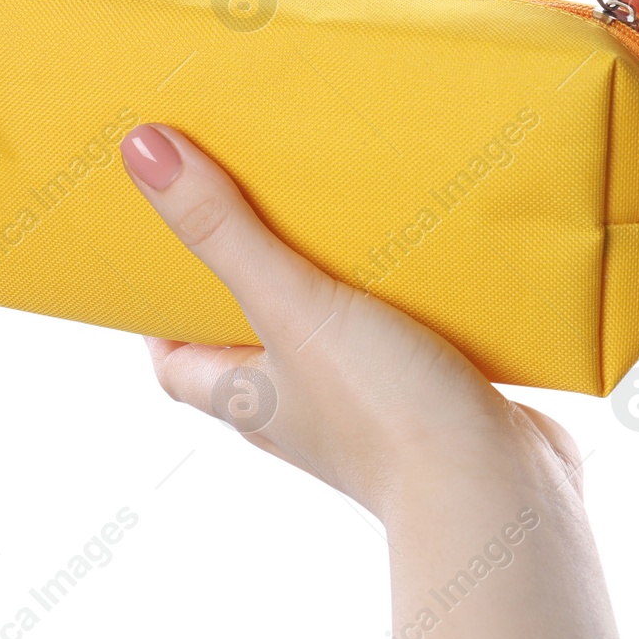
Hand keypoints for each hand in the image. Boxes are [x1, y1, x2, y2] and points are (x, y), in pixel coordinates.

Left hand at [117, 122, 579, 520]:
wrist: (496, 489)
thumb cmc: (384, 411)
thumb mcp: (291, 305)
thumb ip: (223, 231)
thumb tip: (141, 150)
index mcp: (249, 399)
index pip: (176, 362)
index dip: (160, 315)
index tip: (162, 252)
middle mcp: (301, 411)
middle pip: (252, 343)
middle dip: (250, 284)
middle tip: (254, 210)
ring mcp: (369, 411)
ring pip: (331, 340)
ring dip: (331, 289)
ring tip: (340, 217)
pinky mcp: (433, 402)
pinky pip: (402, 343)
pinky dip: (403, 305)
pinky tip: (426, 260)